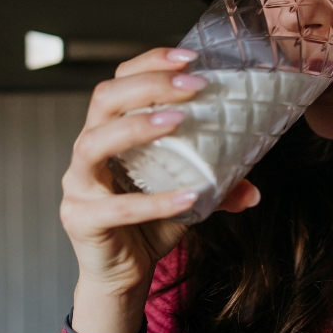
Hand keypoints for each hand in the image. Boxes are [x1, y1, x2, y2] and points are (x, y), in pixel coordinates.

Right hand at [60, 47, 260, 332]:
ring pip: (94, 142)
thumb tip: (254, 188)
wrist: (124, 275)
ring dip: (138, 127)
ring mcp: (78, 184)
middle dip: (149, 84)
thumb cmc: (149, 224)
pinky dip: (154, 202)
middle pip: (104, 99)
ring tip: (179, 121)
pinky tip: (188, 197)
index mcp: (109, 130)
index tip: (191, 57)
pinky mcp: (80, 218)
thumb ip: (218, 186)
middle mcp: (88, 149)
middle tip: (194, 86)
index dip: (151, 62)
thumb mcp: (189, 196)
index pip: (121, 80)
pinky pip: (117, 207)